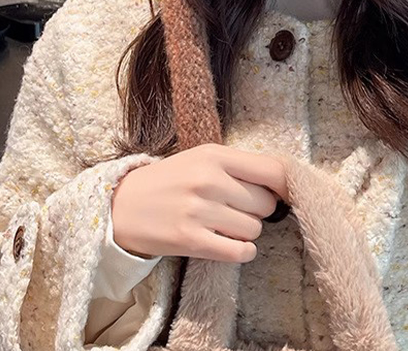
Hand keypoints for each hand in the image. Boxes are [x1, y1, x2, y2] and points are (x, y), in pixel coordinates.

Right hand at [111, 144, 287, 263]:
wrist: (122, 205)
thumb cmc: (170, 180)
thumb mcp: (202, 159)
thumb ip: (239, 167)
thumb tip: (284, 183)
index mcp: (214, 155)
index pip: (271, 170)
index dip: (286, 185)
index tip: (285, 194)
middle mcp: (209, 180)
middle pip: (265, 203)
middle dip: (258, 210)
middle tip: (237, 209)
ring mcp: (199, 211)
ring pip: (254, 229)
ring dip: (246, 232)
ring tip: (224, 224)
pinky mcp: (191, 240)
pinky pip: (239, 252)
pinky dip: (242, 252)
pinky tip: (230, 244)